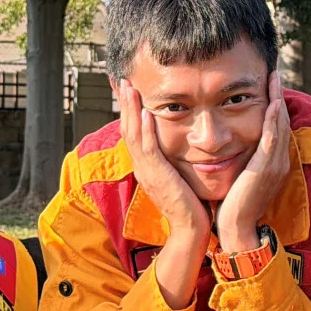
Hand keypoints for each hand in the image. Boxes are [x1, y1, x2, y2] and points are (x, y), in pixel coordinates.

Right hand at [119, 80, 208, 237]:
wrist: (190, 229)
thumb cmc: (190, 204)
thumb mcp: (178, 176)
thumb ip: (173, 160)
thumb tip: (178, 144)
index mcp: (146, 165)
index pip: (133, 132)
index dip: (129, 110)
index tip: (127, 90)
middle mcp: (142, 166)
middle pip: (128, 128)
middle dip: (125, 103)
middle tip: (121, 80)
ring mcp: (147, 171)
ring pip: (134, 135)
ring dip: (132, 110)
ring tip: (130, 88)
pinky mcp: (158, 176)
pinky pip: (149, 150)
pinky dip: (147, 131)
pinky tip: (147, 114)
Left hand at [215, 70, 289, 252]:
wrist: (236, 228)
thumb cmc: (233, 205)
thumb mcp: (240, 176)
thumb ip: (241, 159)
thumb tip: (231, 144)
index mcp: (273, 162)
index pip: (276, 126)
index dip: (275, 105)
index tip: (269, 85)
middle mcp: (279, 161)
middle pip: (282, 121)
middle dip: (278, 96)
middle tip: (274, 74)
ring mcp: (275, 164)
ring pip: (279, 125)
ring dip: (278, 100)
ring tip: (274, 79)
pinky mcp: (266, 168)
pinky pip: (272, 138)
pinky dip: (273, 119)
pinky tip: (273, 103)